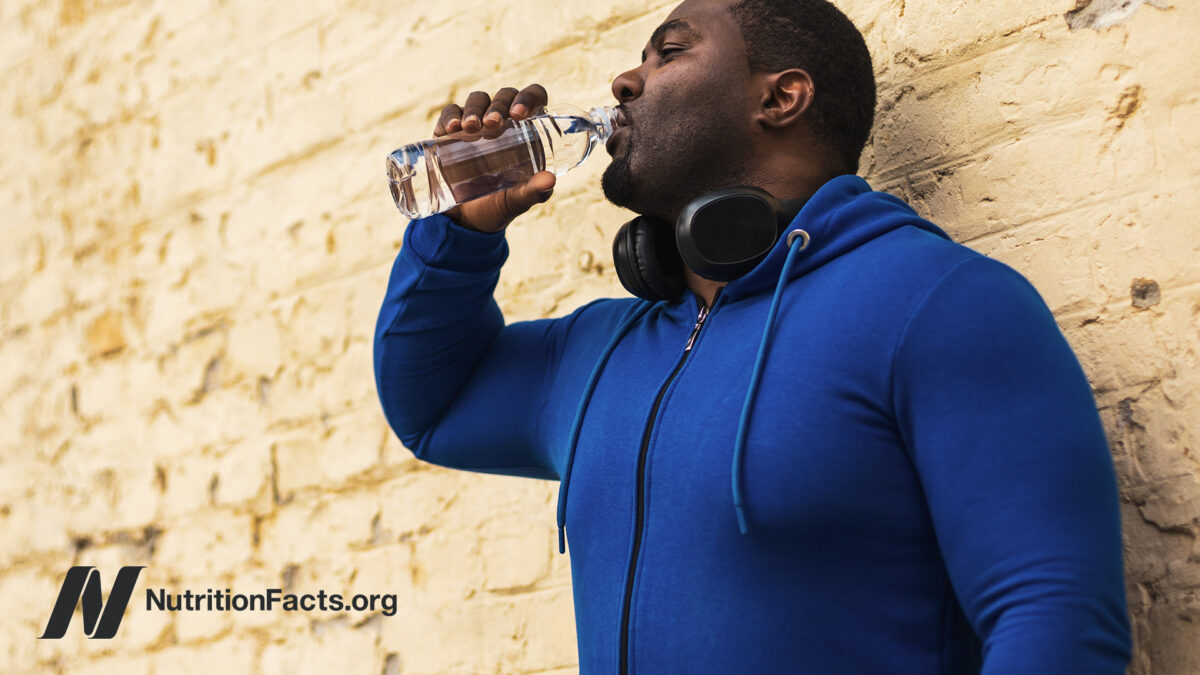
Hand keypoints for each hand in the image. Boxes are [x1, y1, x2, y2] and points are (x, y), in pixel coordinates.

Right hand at [434, 84, 556, 232]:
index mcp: (526, 132)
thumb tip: (550, 179)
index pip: (533, 98)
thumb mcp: (517, 201)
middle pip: (504, 95)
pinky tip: (452, 128)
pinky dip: (451, 116)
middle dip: (498, 104)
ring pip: (478, 99)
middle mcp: (503, 123)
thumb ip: (534, 192)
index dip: (529, 97)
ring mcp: (477, 125)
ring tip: (471, 127)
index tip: (518, 115)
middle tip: (492, 124)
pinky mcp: (451, 132)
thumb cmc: (498, 206)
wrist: (465, 222)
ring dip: (475, 108)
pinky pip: (451, 113)